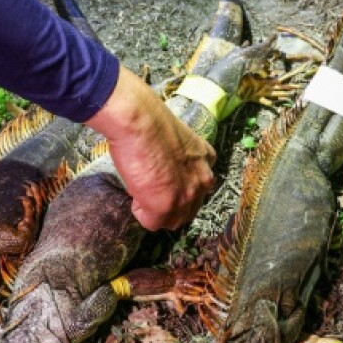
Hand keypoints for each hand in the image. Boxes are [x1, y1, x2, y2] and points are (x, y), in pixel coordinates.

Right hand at [87, 66, 215, 230]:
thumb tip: (164, 170)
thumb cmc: (149, 120)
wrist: (139, 119)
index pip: (199, 188)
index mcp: (207, 159)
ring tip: (141, 189)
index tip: (162, 180)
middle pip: (188, 210)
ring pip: (172, 221)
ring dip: (155, 211)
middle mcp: (202, 180)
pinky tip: (134, 191)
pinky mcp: (166, 205)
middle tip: (149, 190)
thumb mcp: (177, 138)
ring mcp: (186, 195)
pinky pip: (152, 223)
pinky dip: (140, 212)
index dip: (177, 188)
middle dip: (169, 205)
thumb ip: (180, 158)